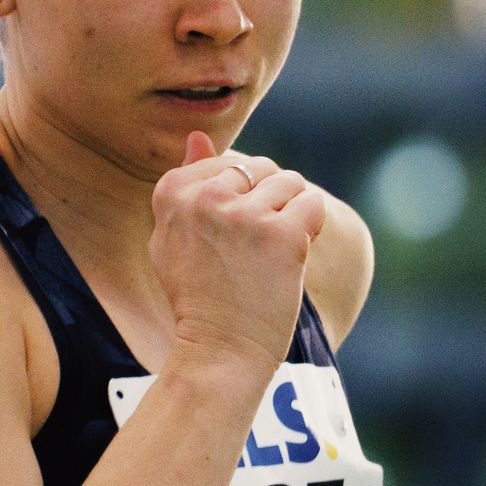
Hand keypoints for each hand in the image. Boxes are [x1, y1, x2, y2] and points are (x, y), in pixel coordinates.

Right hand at [150, 128, 326, 376]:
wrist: (219, 350)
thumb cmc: (197, 296)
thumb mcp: (173, 236)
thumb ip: (187, 183)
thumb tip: (199, 135)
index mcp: (172, 190)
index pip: (228, 164)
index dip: (240, 199)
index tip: (226, 241)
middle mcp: (205, 196)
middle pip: (262, 168)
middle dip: (268, 202)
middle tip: (252, 251)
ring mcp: (245, 214)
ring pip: (291, 183)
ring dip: (291, 214)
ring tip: (271, 254)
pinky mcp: (283, 234)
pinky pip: (313, 205)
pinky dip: (311, 229)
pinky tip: (292, 257)